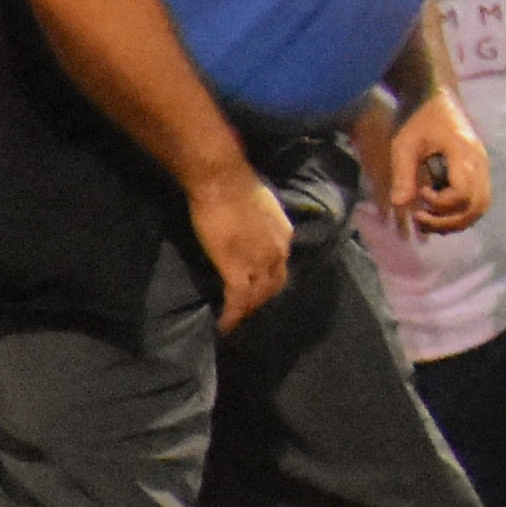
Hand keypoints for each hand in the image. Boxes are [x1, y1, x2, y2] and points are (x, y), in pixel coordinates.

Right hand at [187, 165, 294, 326]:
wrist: (222, 180)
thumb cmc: (234, 185)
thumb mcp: (258, 204)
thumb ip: (258, 221)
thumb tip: (249, 226)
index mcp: (283, 234)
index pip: (280, 264)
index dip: (270, 278)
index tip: (259, 287)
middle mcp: (278, 252)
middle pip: (273, 285)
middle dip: (261, 300)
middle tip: (248, 311)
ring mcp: (259, 263)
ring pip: (257, 296)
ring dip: (247, 311)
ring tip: (236, 321)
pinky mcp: (237, 270)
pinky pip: (237, 300)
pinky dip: (231, 316)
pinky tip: (224, 326)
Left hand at [379, 92, 491, 234]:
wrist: (432, 96)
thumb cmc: (416, 117)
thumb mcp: (403, 144)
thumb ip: (403, 175)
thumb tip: (400, 205)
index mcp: (463, 153)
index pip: (462, 194)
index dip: (439, 203)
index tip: (419, 193)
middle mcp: (480, 162)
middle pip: (477, 206)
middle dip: (449, 221)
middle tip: (421, 219)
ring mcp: (482, 167)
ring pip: (480, 207)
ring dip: (456, 221)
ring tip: (429, 221)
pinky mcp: (478, 170)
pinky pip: (478, 200)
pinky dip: (461, 213)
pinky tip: (439, 213)